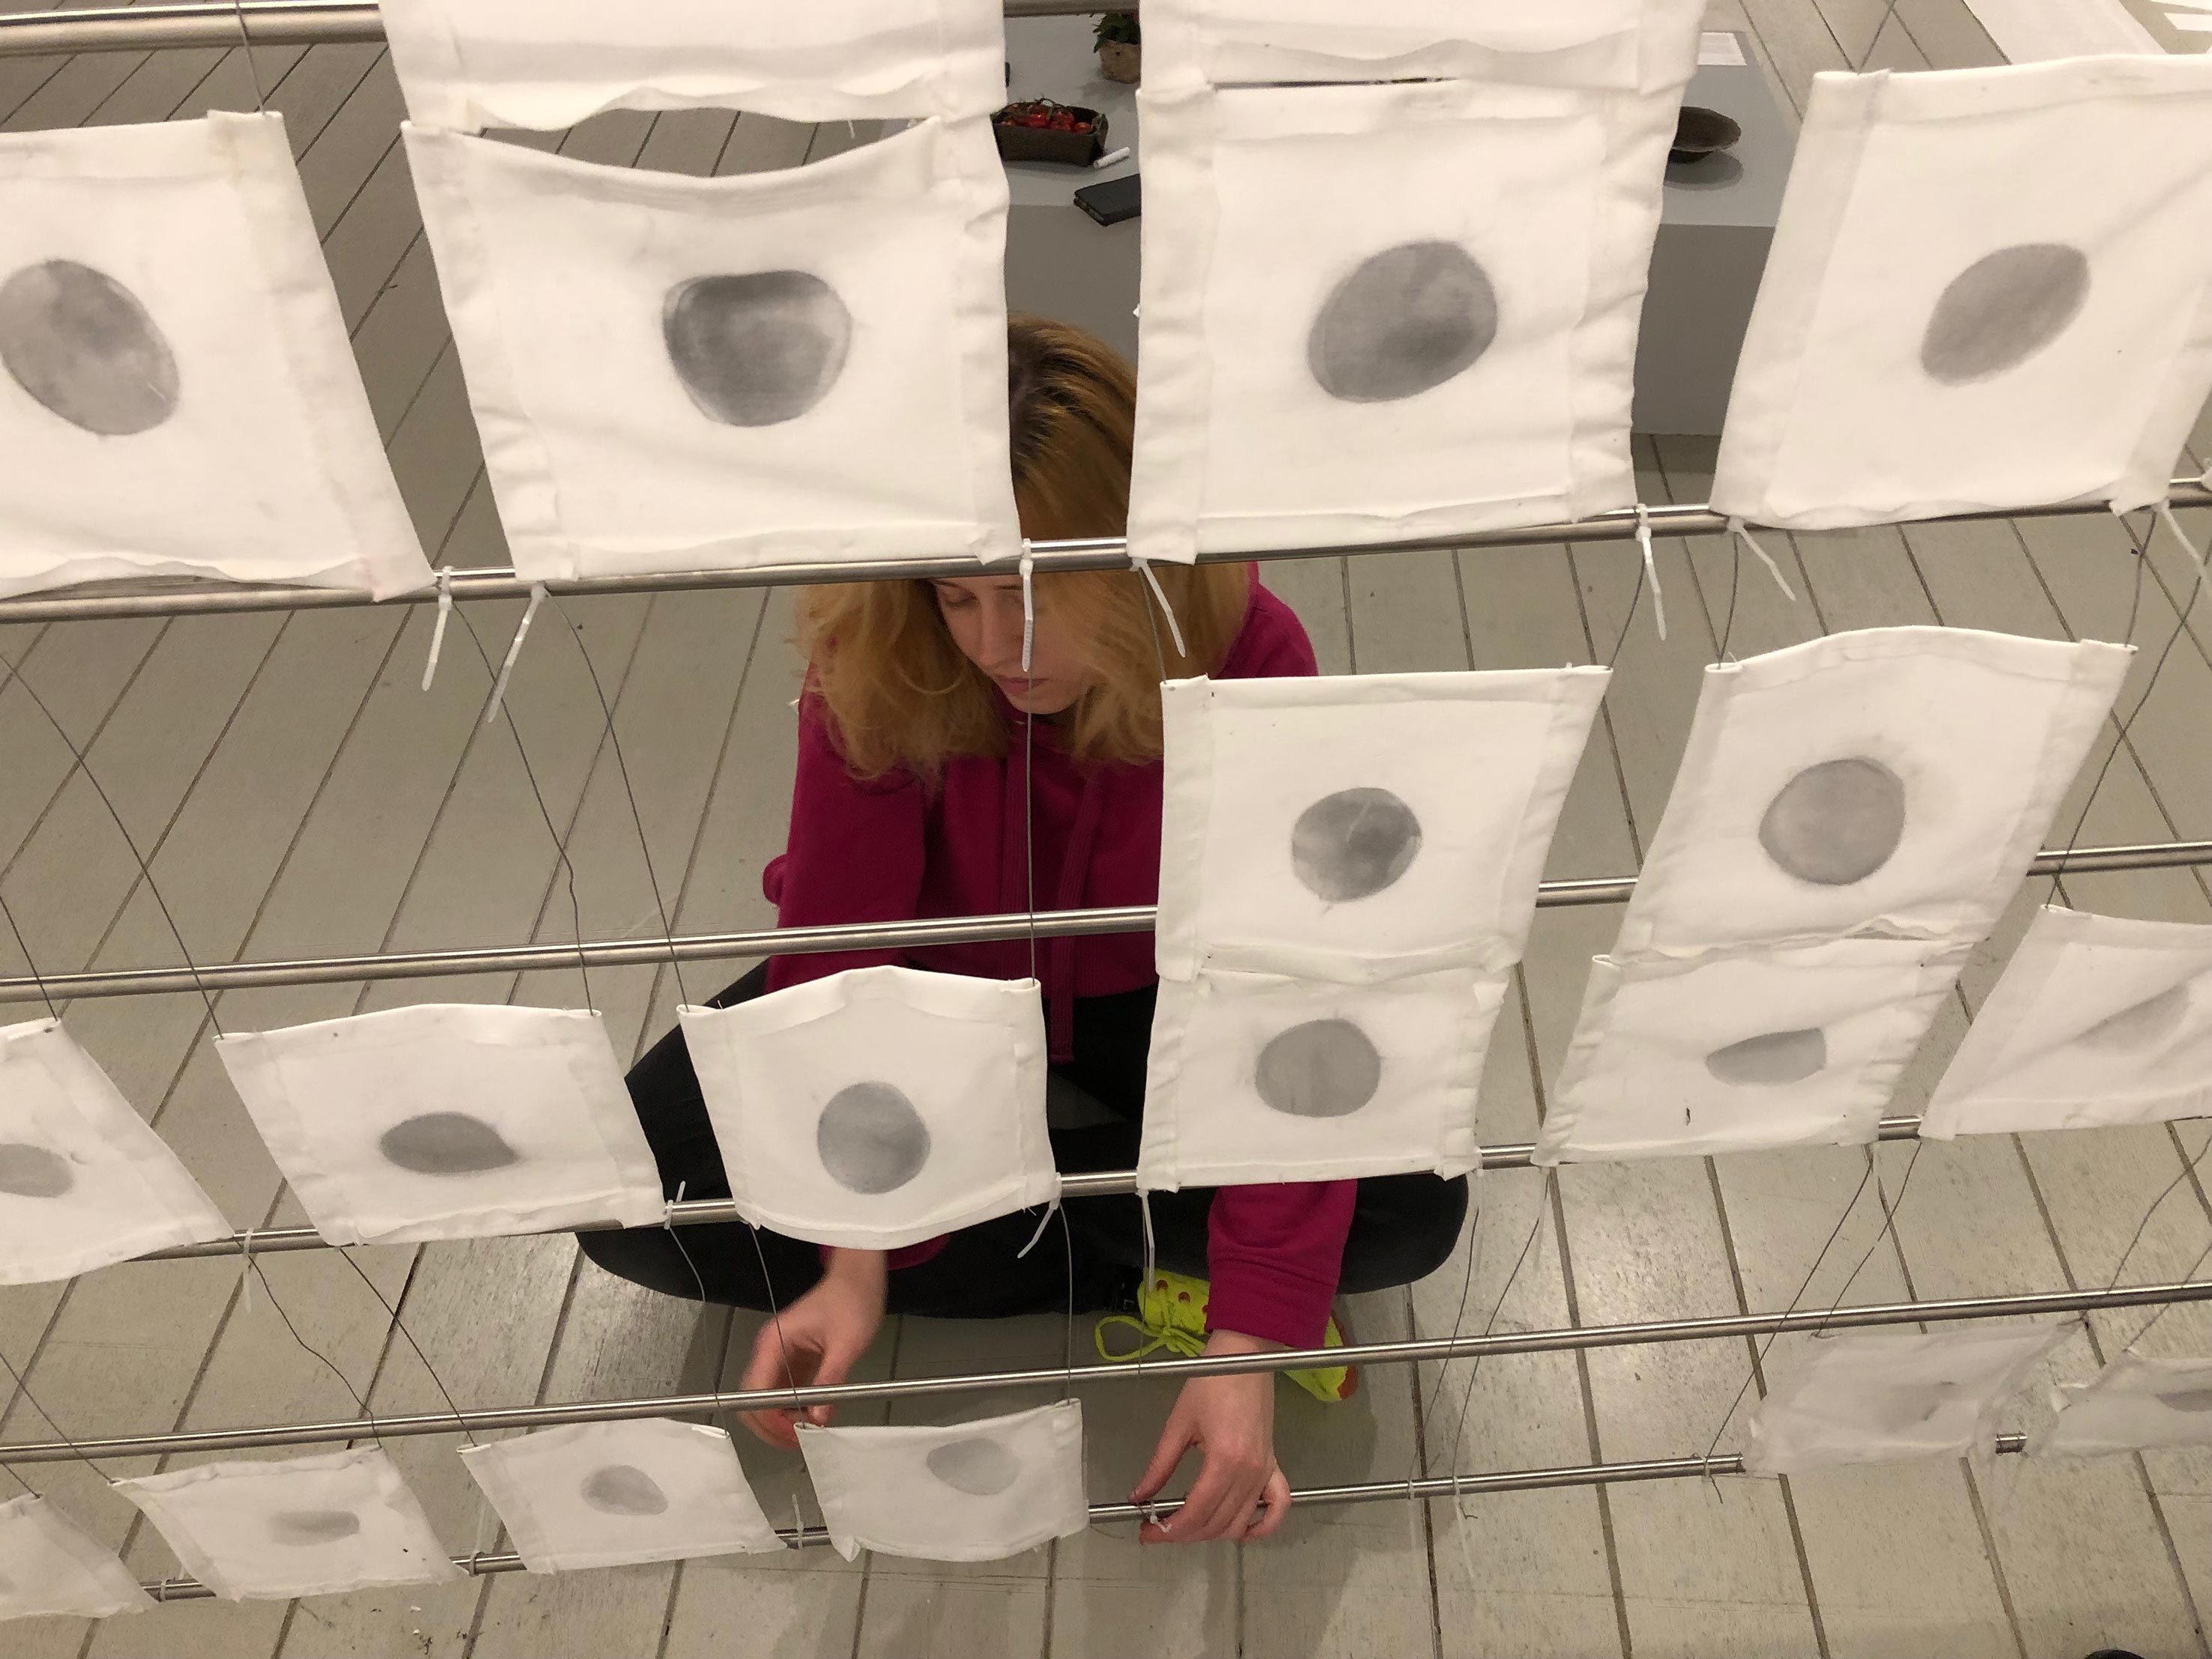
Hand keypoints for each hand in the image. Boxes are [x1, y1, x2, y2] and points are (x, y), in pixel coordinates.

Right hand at [738, 1249, 886, 1448]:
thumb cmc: (852, 1302)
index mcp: (773, 1342)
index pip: (755, 1390)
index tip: (793, 1435)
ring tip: (809, 1433)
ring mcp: (780, 1357)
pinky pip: (785, 1392)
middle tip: (800, 1441)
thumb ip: (829, 1380)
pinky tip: (814, 1417)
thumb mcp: (846, 1343)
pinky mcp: (794, 1361)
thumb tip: (818, 1419)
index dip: (768, 1418)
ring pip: (768, 1399)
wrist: (859, 1278)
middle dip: (772, 1425)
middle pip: (754, 1399)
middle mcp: (770, 1351)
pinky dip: (794, 1409)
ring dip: (783, 1420)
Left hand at [1129, 1329, 1292, 1543]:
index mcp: (1224, 1460)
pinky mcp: (1273, 1466)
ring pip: (1240, 1523)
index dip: (1168, 1530)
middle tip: (1157, 1530)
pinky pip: (1277, 1508)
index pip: (1196, 1513)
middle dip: (1183, 1535)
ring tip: (1185, 1526)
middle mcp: (1249, 1472)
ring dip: (1211, 1534)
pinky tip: (1240, 1531)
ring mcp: (1265, 1471)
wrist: (1244, 1356)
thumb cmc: (1210, 1381)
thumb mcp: (1178, 1424)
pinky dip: (1261, 1527)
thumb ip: (1159, 1466)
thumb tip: (1139, 1497)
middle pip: (1216, 1524)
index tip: (1146, 1532)